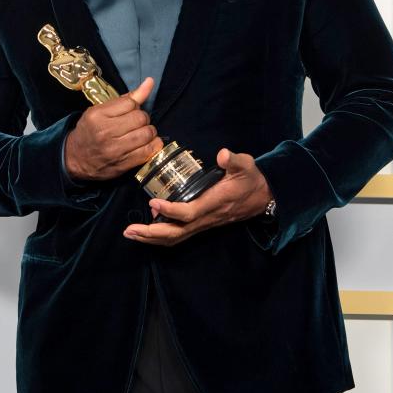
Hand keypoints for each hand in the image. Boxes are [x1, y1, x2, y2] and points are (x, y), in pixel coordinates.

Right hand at [64, 77, 163, 180]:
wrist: (76, 158)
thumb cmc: (90, 131)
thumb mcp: (100, 110)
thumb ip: (126, 98)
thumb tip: (150, 81)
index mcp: (98, 115)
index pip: (130, 103)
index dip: (134, 106)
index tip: (130, 111)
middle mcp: (105, 132)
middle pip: (141, 118)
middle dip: (143, 118)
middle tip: (137, 123)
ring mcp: (115, 150)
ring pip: (147, 134)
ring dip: (149, 132)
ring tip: (142, 133)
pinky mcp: (124, 163)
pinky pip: (148, 151)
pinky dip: (153, 145)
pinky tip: (148, 143)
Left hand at [123, 148, 273, 245]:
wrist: (263, 198)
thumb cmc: (251, 180)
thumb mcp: (246, 165)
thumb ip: (234, 160)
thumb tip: (222, 154)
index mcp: (215, 202)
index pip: (190, 212)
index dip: (171, 210)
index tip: (153, 201)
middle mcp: (207, 217)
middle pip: (176, 233)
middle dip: (151, 233)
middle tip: (129, 230)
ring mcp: (204, 223)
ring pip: (176, 237)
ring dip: (152, 238)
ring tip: (131, 233)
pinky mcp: (202, 224)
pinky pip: (179, 235)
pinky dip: (161, 236)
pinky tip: (148, 229)